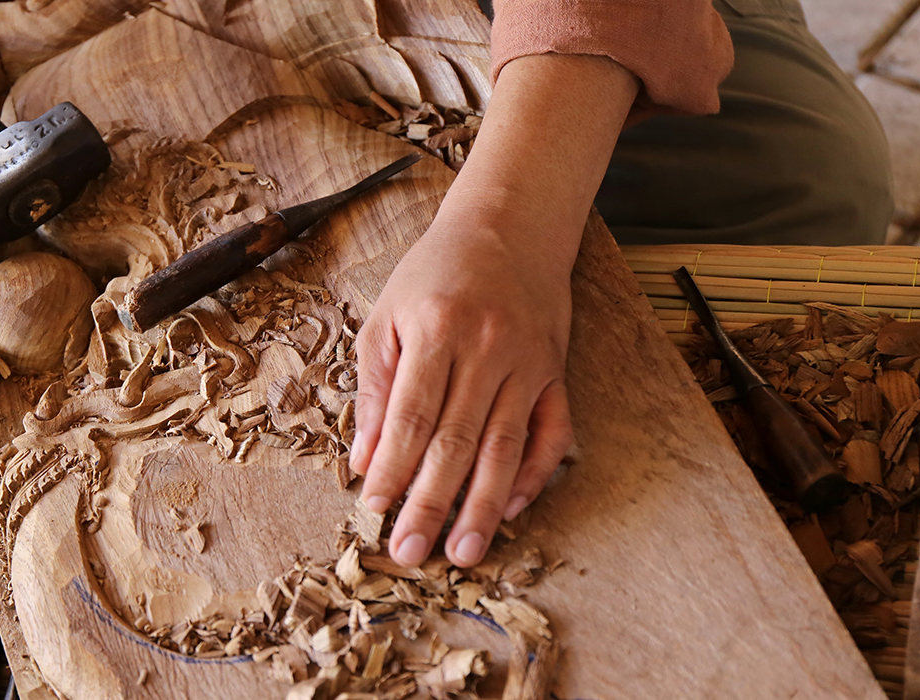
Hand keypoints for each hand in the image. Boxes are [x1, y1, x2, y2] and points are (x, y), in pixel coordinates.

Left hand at [350, 53, 639, 567]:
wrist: (509, 227)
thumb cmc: (434, 274)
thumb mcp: (387, 317)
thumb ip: (376, 389)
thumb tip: (364, 460)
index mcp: (437, 331)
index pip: (412, 418)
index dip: (393, 469)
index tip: (374, 510)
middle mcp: (488, 349)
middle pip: (456, 442)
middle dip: (431, 503)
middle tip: (411, 552)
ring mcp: (529, 364)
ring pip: (505, 447)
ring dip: (482, 505)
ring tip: (462, 551)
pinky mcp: (555, 373)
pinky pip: (552, 434)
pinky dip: (533, 475)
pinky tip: (509, 508)